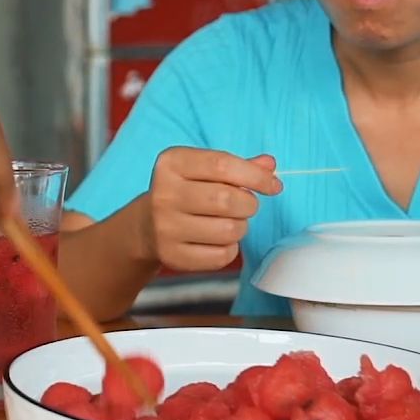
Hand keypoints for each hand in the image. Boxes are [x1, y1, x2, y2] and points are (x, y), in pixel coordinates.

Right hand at [138, 148, 281, 272]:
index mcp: (172, 163)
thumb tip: (269, 164)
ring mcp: (165, 227)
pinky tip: (218, 240)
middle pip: (227, 199)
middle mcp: (164, 193)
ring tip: (229, 222)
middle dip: (249, 204)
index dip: (256, 176)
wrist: (146, 225)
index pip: (222, 165)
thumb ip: (237, 166)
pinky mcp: (172, 255)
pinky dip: (230, 249)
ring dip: (240, 227)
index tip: (273, 185)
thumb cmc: (185, 191)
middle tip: (246, 205)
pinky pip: (221, 255)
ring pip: (228, 230)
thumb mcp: (203, 170)